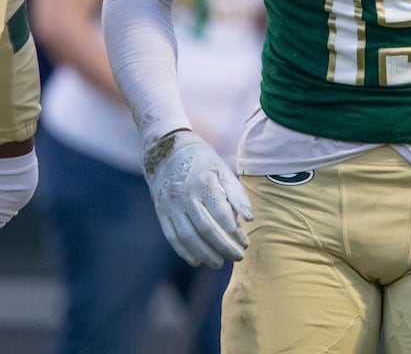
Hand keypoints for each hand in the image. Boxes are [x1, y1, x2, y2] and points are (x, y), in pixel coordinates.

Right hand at [142, 129, 251, 267]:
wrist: (165, 148)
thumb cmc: (201, 159)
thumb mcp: (221, 168)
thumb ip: (236, 193)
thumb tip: (249, 218)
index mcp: (204, 182)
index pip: (221, 214)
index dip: (235, 232)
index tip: (245, 243)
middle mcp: (185, 194)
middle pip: (206, 229)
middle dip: (224, 247)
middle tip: (237, 258)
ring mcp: (170, 204)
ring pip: (188, 236)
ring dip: (205, 254)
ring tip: (219, 263)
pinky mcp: (160, 211)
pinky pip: (172, 236)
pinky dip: (184, 251)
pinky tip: (196, 260)